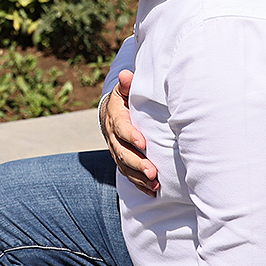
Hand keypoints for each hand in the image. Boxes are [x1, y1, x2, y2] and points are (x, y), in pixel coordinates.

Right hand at [100, 71, 157, 195]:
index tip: (143, 142)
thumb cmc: (124, 100)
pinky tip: (153, 191)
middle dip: (137, 163)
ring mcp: (116, 150)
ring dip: (139, 177)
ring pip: (124, 166)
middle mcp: (113, 137)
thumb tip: (126, 74)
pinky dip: (139, 184)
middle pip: (122, 152)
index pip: (121, 128)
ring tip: (155, 184)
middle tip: (152, 172)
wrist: (110, 113)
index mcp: (115, 118)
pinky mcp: (121, 160)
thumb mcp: (124, 90)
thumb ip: (127, 85)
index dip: (131, 135)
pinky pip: (128, 174)